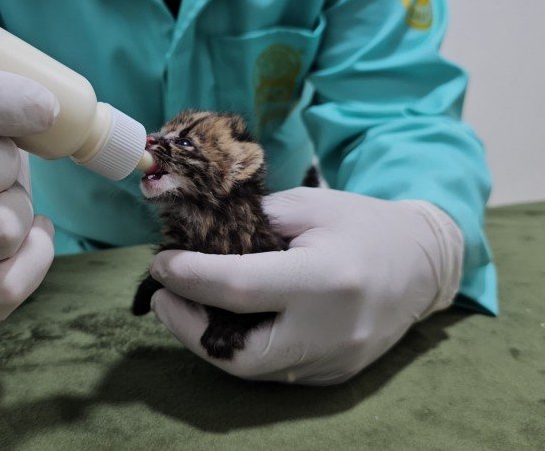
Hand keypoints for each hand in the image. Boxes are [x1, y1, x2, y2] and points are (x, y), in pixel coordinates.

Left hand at [149, 187, 463, 384]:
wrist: (420, 263)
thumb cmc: (359, 224)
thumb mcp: (306, 205)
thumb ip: (250, 224)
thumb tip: (194, 241)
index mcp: (327, 278)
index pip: (239, 287)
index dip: (189, 276)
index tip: (160, 263)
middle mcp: (332, 331)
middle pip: (240, 354)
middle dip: (187, 329)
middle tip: (162, 296)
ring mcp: (336, 361)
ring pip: (253, 370)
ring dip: (207, 340)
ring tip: (186, 305)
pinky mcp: (334, 375)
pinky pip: (274, 370)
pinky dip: (239, 347)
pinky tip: (224, 320)